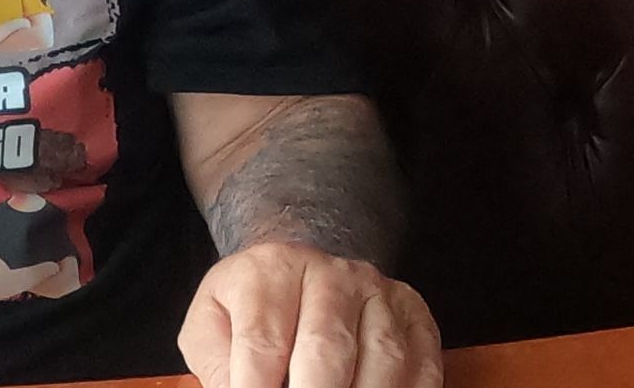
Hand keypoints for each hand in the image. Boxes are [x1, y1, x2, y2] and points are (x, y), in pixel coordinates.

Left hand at [178, 241, 440, 387]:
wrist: (300, 267)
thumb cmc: (253, 307)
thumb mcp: (212, 323)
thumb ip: (218, 365)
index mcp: (270, 271)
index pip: (263, 341)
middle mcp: (330, 275)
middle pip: (326, 349)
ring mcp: (379, 293)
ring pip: (382, 359)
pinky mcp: (415, 316)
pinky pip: (421, 367)